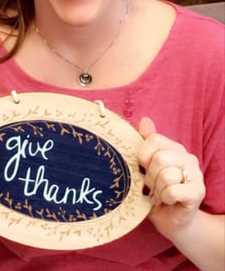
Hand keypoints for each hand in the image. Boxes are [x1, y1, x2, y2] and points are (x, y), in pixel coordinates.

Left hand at [138, 117, 205, 240]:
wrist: (171, 220)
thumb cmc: (155, 191)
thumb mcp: (146, 166)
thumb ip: (146, 143)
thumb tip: (144, 120)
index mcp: (174, 148)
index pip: (153, 140)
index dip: (142, 157)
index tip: (143, 169)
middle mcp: (188, 158)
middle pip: (159, 158)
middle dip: (149, 177)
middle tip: (152, 187)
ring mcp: (196, 174)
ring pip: (165, 175)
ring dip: (157, 190)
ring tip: (160, 194)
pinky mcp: (198, 192)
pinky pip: (172, 191)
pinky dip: (165, 198)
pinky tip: (169, 201)